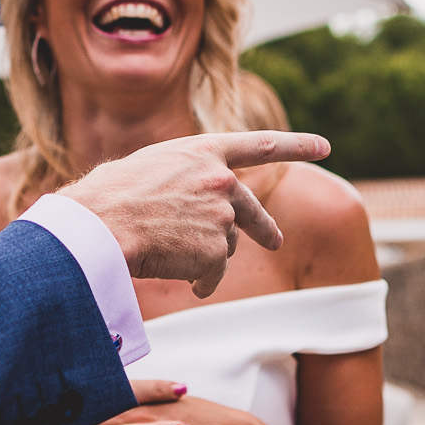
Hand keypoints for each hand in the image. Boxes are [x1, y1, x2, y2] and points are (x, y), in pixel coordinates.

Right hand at [61, 131, 329, 297]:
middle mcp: (220, 180)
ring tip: (173, 259)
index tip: (325, 146)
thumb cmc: (107, 197)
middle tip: (275, 241)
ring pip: (226, 245)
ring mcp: (221, 216)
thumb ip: (181, 176)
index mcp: (201, 152)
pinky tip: (181, 278)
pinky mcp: (215, 250)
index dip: (296, 144)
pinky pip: (213, 273)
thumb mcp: (148, 167)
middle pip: (253, 211)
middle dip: (265, 229)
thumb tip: (189, 199)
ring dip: (207, 258)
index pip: (259, 145)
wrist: (98, 225)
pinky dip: (201, 280)